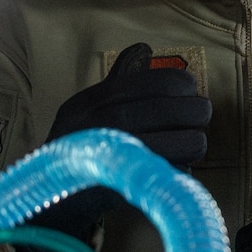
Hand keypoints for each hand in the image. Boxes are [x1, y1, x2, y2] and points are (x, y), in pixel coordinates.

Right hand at [20, 44, 211, 251]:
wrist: (51, 202)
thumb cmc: (77, 148)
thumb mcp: (87, 108)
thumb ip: (118, 81)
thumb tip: (143, 50)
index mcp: (93, 102)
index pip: (153, 82)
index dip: (181, 82)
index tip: (191, 89)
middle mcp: (102, 125)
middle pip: (173, 109)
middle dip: (197, 111)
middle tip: (200, 116)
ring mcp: (117, 157)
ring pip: (185, 142)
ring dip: (194, 142)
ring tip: (191, 143)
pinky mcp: (132, 187)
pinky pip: (175, 172)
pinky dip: (181, 169)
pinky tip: (173, 166)